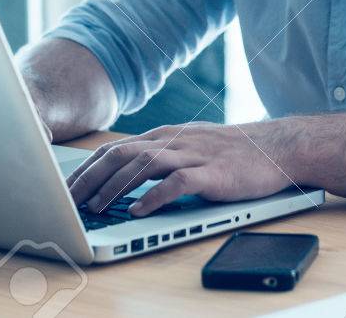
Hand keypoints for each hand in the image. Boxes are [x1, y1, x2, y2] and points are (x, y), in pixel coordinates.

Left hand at [65, 120, 298, 216]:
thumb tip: (124, 176)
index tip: (67, 188)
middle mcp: (175, 141)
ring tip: (97, 207)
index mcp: (166, 135)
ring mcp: (193, 155)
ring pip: (143, 165)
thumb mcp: (190, 147)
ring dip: (115, 187)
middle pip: (121, 154)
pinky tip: (139, 210)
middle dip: (91, 178)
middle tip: (70, 201)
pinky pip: (177, 182)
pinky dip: (154, 196)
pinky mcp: (212, 172)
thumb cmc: (234, 152)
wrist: (279, 147)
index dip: (87, 168)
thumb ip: (160, 157)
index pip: (115, 148)